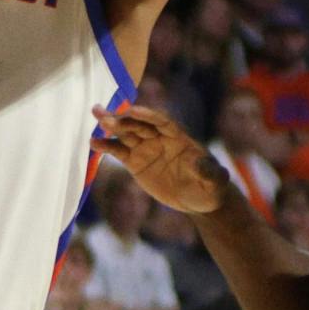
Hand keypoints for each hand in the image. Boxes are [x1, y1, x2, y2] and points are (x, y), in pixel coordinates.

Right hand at [91, 104, 228, 214]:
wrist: (200, 199)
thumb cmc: (212, 187)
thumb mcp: (215, 182)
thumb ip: (210, 172)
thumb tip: (203, 164)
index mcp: (179, 137)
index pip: (161, 122)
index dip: (147, 115)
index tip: (132, 110)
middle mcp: (160, 139)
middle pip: (140, 125)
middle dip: (123, 119)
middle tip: (104, 114)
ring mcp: (147, 149)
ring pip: (126, 134)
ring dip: (111, 126)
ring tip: (96, 116)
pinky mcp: (136, 163)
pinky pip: (119, 152)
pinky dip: (106, 146)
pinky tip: (93, 142)